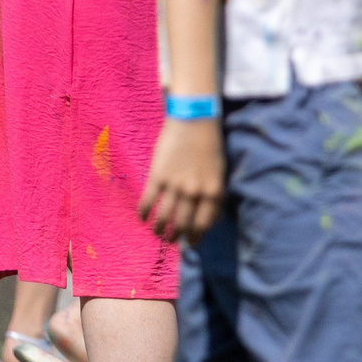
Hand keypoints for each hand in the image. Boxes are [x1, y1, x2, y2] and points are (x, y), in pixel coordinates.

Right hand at [138, 116, 224, 243]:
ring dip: (159, 230)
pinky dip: (143, 214)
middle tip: (172, 240)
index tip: (191, 241)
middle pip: (183, 225)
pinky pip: (148, 203)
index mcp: (213, 190)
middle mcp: (194, 192)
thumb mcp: (219, 170)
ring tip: (157, 233)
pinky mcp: (157, 177)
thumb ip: (213, 193)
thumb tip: (208, 216)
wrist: (193, 119)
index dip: (197, 236)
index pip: (204, 223)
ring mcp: (175, 185)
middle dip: (177, 237)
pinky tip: (142, 217)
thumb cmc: (209, 144)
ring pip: (164, 219)